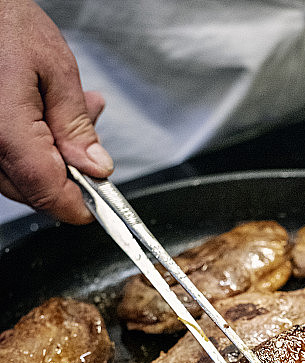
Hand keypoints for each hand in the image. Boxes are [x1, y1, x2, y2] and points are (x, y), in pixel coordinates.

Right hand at [0, 0, 113, 223]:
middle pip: (36, 191)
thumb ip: (76, 125)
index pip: (48, 192)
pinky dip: (35, 148)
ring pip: (22, 180)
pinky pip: (8, 162)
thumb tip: (97, 168)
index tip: (103, 200)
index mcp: (6, 132)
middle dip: (71, 172)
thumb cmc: (4, 24)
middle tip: (90, 132)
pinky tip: (48, 116)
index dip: (81, 204)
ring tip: (72, 110)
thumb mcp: (55, 68)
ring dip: (54, 157)